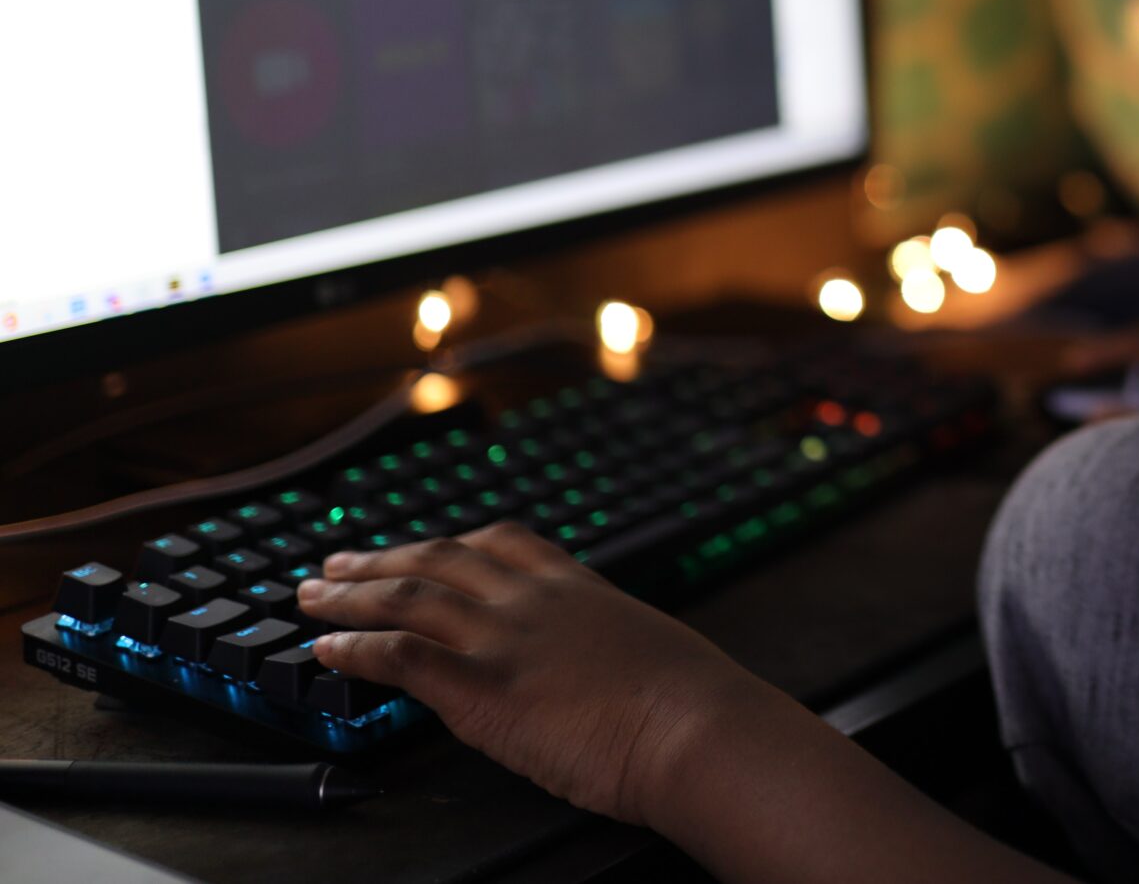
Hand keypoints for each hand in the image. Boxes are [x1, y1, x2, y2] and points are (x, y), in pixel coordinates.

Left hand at [297, 522, 795, 826]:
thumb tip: (599, 666)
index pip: (503, 542)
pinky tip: (329, 652)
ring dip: (351, 595)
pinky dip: (358, 649)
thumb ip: (604, 645)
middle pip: (440, 559)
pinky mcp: (482, 689)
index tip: (420, 548)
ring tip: (312, 599)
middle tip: (338, 564)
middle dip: (381, 559)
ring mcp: (505, 639)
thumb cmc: (690, 704)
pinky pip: (402, 656)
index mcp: (578, 587)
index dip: (450, 544)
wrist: (694, 729)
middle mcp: (534, 601)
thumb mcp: (647, 650)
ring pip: (409, 597)